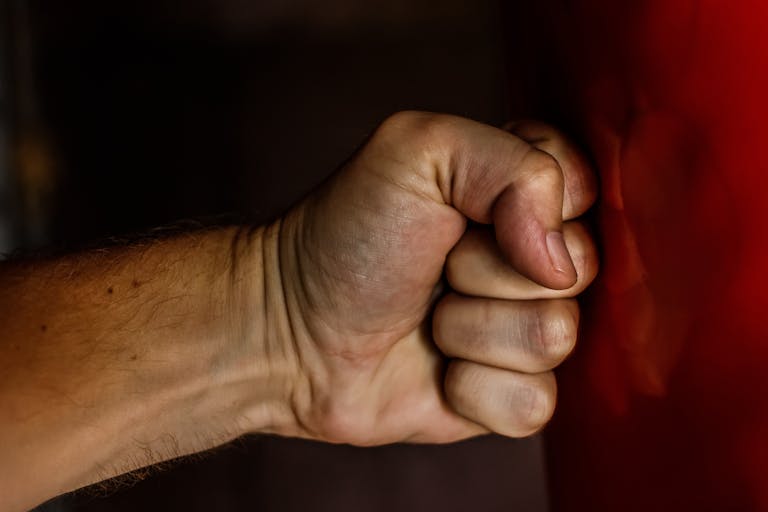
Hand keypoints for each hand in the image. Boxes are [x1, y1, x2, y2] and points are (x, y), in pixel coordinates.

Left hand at [269, 112, 597, 443]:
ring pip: (557, 337)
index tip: (466, 212)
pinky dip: (472, 387)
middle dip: (490, 271)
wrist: (289, 333)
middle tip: (436, 267)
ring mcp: (519, 328)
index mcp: (514, 192)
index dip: (534, 207)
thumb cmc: (345, 238)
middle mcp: (527, 259)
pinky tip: (435, 368)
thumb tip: (560, 261)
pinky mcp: (505, 392)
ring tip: (426, 319)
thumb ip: (511, 163)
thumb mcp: (416, 153)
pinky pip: (534, 402)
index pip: (584, 189)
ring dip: (473, 330)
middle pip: (579, 268)